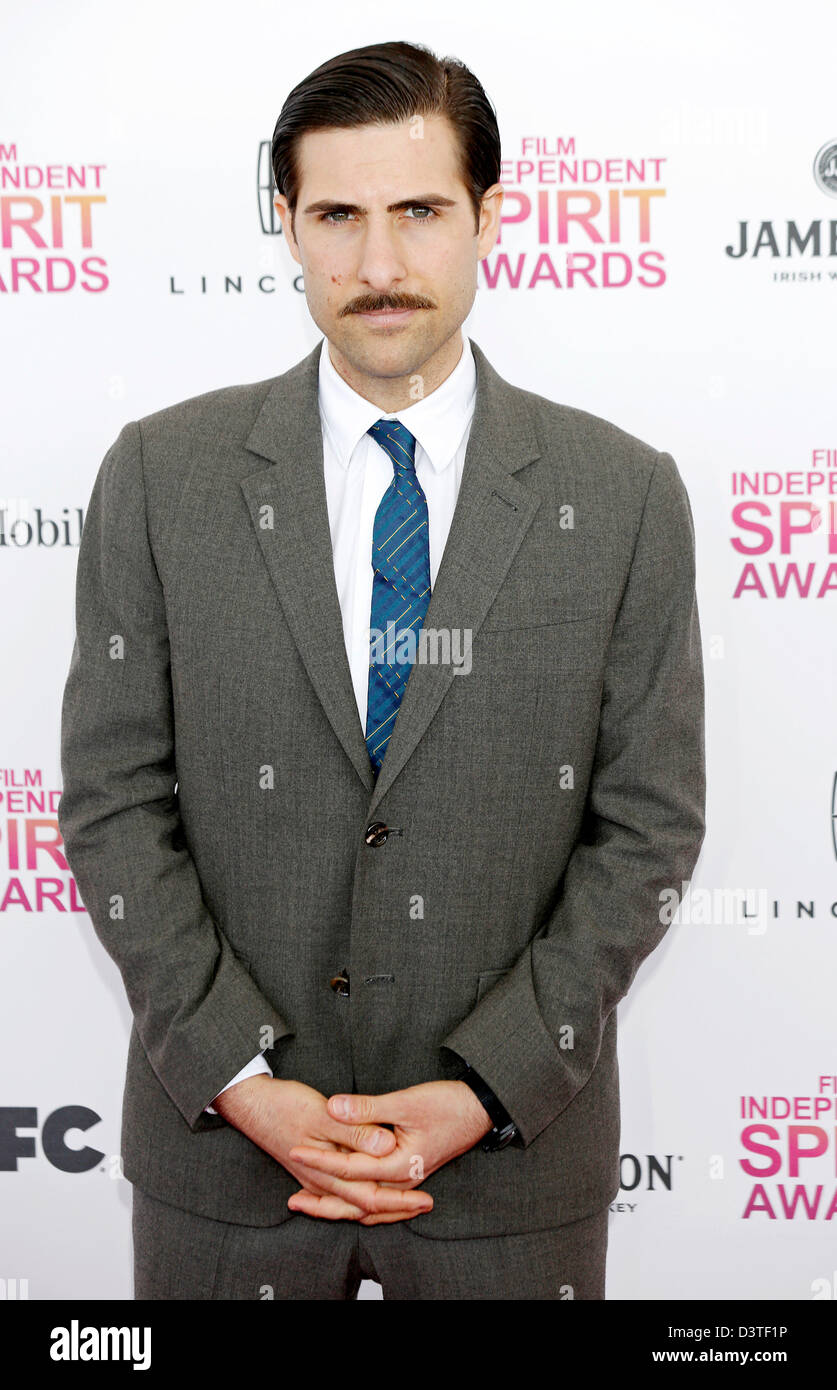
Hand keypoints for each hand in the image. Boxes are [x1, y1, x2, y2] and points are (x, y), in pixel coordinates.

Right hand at [212, 1075, 434, 1221]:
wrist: (249, 1104)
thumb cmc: (283, 1106)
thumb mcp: (322, 1114)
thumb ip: (355, 1132)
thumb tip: (387, 1146)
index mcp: (328, 1171)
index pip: (371, 1198)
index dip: (401, 1201)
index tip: (426, 1200)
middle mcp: (321, 1182)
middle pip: (364, 1206)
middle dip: (396, 1209)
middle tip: (425, 1205)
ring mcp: (313, 1178)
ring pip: (351, 1202)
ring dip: (378, 1205)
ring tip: (404, 1203)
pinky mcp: (308, 1169)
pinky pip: (338, 1193)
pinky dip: (356, 1198)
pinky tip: (364, 1193)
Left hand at [287, 1081, 493, 1225]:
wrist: (481, 1110)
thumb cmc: (449, 1105)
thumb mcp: (406, 1102)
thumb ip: (368, 1109)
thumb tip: (333, 1108)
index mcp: (399, 1165)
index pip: (350, 1169)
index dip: (320, 1161)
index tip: (296, 1152)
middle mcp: (402, 1181)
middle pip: (355, 1201)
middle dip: (322, 1202)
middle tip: (291, 1199)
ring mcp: (407, 1181)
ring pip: (367, 1205)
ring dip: (338, 1207)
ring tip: (310, 1205)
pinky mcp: (409, 1174)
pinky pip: (378, 1199)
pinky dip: (358, 1203)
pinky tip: (344, 1199)